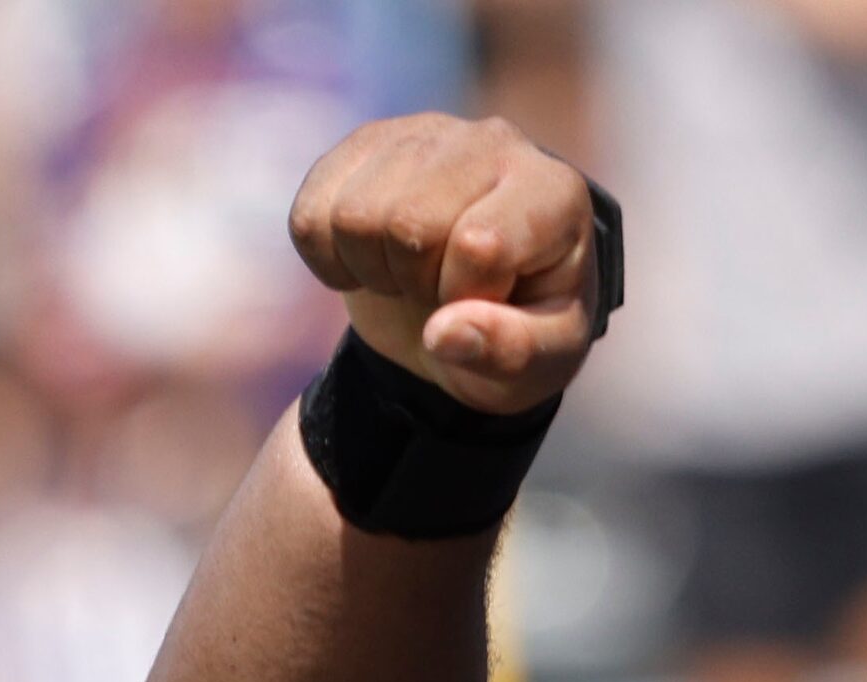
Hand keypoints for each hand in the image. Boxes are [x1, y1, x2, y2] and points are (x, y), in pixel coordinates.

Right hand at [289, 114, 599, 414]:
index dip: (468, 295)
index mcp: (554, 193)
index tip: (486, 302)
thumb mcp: (543, 363)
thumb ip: (511, 352)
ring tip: (411, 274)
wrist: (479, 303)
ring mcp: (426, 132)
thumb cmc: (522, 331)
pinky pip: (311, 211)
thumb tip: (444, 334)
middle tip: (443, 291)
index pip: (480, 244)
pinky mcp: (368, 141)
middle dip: (418, 282)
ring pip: (354, 215)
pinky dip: (326, 258)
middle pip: (410, 224)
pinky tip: (368, 260)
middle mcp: (495, 143)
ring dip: (373, 269)